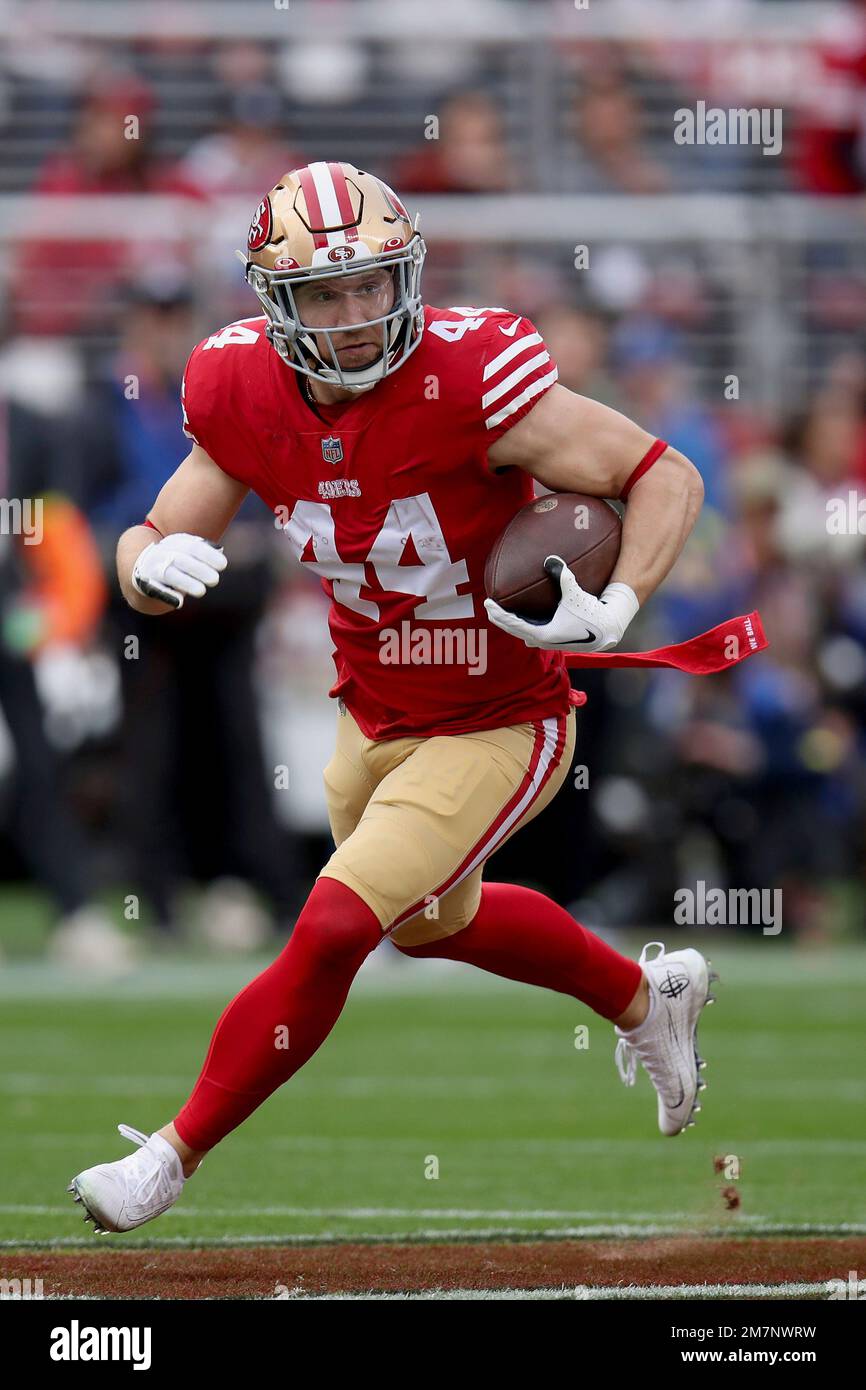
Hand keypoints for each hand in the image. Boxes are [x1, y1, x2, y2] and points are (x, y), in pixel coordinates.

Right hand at [131, 533, 226, 609]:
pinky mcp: (146, 584)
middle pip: (182, 560)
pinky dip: (167, 595)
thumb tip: (219, 551)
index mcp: (175, 543)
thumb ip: (202, 550)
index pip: (193, 547)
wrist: (138, 567)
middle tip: (215, 580)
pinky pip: (156, 589)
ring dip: (186, 582)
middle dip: (199, 569)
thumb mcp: (184, 550)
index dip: (208, 555)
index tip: (223, 565)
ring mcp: (153, 569)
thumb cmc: (171, 559)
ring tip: (201, 591)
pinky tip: (179, 602)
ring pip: (170, 575)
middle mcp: (163, 553)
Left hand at [483, 555, 638, 652]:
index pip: (512, 623)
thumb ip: (562, 575)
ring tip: (503, 613)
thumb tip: (551, 558)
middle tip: (489, 606)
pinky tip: (525, 617)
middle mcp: (542, 640)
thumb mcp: (576, 593)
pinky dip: (524, 625)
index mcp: (542, 633)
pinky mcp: (555, 639)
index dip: (498, 612)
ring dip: (511, 624)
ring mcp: (548, 642)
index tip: (487, 602)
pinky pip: (532, 632)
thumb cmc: (592, 613)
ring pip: (522, 634)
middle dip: (500, 619)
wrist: (608, 630)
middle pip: (513, 630)